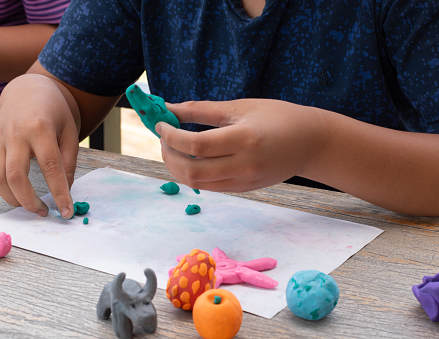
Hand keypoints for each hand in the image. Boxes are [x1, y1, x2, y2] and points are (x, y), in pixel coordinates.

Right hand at [0, 74, 79, 218]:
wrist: (27, 91)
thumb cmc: (54, 112)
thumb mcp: (70, 132)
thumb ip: (68, 161)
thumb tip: (65, 191)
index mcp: (40, 128)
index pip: (50, 167)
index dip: (59, 193)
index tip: (66, 211)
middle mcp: (15, 134)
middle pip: (15, 176)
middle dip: (30, 201)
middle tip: (44, 212)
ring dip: (14, 199)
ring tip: (31, 205)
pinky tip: (15, 194)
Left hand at [156, 99, 326, 192]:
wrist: (311, 143)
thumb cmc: (278, 117)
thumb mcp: (240, 107)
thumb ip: (202, 110)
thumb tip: (169, 108)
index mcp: (244, 139)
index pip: (196, 144)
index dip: (171, 135)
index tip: (160, 124)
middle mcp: (244, 165)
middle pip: (192, 171)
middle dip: (168, 155)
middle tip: (163, 138)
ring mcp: (244, 181)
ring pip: (197, 183)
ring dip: (176, 167)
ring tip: (172, 148)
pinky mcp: (244, 189)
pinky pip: (210, 186)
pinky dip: (193, 174)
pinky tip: (190, 158)